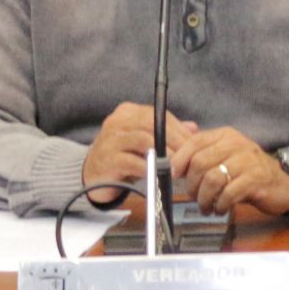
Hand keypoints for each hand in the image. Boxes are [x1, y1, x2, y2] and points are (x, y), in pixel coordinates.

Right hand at [81, 101, 196, 201]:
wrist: (95, 177)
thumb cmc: (125, 157)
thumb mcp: (147, 142)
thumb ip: (169, 133)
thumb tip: (193, 128)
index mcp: (128, 112)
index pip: (159, 115)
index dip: (179, 129)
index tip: (193, 144)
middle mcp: (117, 121)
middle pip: (152, 124)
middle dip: (174, 140)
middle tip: (188, 156)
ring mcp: (109, 139)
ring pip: (143, 140)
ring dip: (163, 153)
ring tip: (176, 165)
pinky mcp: (106, 160)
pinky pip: (132, 161)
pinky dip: (148, 167)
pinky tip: (158, 174)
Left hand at [169, 126, 288, 217]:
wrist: (283, 186)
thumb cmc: (250, 173)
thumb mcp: (226, 158)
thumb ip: (202, 153)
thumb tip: (171, 153)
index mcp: (226, 136)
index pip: (195, 141)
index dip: (180, 159)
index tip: (175, 175)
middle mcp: (237, 144)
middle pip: (200, 162)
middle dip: (192, 184)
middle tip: (194, 197)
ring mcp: (248, 161)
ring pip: (212, 178)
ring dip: (204, 198)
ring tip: (207, 207)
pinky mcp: (257, 179)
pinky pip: (229, 192)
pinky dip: (220, 204)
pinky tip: (221, 209)